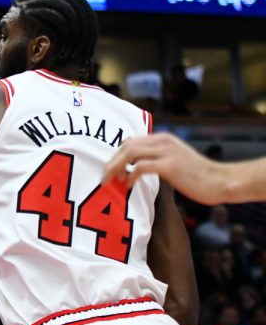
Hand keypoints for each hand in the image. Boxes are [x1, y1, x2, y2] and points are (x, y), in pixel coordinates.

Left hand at [102, 133, 224, 204]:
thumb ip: (156, 160)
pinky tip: (129, 185)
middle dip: (111, 162)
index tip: (109, 170)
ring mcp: (166, 152)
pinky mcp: (170, 165)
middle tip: (104, 178)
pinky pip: (141, 167)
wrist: (220, 181)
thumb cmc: (197, 176)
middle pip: (126, 146)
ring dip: (116, 168)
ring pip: (130, 153)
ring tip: (111, 181)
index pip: (130, 142)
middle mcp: (163, 141)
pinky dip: (131, 175)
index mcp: (163, 139)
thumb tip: (135, 169)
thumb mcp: (174, 161)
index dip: (116, 156)